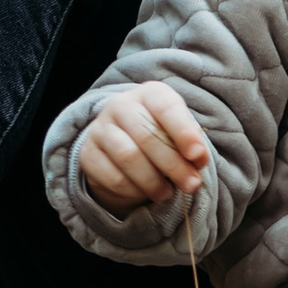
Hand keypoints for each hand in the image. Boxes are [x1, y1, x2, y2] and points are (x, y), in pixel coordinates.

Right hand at [77, 80, 210, 213]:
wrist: (122, 148)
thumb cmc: (160, 138)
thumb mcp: (179, 136)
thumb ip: (192, 146)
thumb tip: (198, 160)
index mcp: (149, 94)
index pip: (166, 107)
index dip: (183, 132)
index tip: (197, 156)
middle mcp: (121, 105)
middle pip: (148, 136)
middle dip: (174, 166)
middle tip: (191, 185)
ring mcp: (100, 129)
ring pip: (128, 157)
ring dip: (153, 181)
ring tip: (167, 193)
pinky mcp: (88, 155)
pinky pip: (113, 177)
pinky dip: (134, 190)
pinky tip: (145, 192)